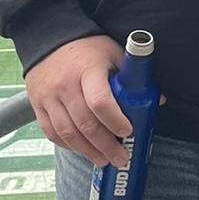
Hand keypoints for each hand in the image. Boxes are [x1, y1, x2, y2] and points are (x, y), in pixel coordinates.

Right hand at [24, 34, 129, 168]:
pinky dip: (68, 145)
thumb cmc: (88, 48)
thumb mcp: (113, 53)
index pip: (100, 101)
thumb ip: (133, 76)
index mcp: (88, 70)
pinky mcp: (38, 106)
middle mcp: (65, 85)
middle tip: (121, 158)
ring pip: (67, 133)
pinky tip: (83, 150)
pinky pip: (52, 132)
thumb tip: (160, 100)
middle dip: (105, 145)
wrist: (49, 39)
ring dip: (88, 151)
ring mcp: (48, 97)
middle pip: (85, 123)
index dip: (115, 120)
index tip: (128, 131)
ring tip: (104, 160)